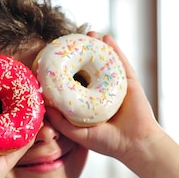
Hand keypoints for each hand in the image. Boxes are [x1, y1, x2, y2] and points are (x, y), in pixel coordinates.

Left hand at [46, 32, 164, 164]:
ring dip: (97, 46)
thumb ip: (61, 122)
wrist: (135, 144)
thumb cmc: (108, 142)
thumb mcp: (78, 134)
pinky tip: (106, 37)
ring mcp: (117, 86)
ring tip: (88, 33)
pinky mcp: (130, 82)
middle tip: (70, 41)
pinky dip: (114, 48)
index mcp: (90, 103)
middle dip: (81, 54)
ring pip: (105, 61)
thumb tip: (43, 106)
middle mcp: (102, 92)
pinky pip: (121, 62)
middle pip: (90, 68)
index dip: (66, 72)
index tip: (54, 59)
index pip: (75, 83)